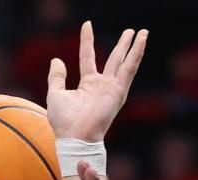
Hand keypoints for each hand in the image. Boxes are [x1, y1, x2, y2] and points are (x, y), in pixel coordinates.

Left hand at [47, 22, 147, 140]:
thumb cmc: (64, 122)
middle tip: (130, 30)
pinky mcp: (118, 91)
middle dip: (122, 45)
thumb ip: (56, 77)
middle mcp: (102, 85)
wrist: (74, 137)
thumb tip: (56, 60)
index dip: (87, 41)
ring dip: (133, 47)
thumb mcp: (55, 94)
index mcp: (87, 84)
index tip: (87, 25)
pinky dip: (136, 55)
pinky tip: (142, 42)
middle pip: (113, 59)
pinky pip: (129, 69)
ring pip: (124, 62)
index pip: (88, 56)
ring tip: (142, 32)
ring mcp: (111, 88)